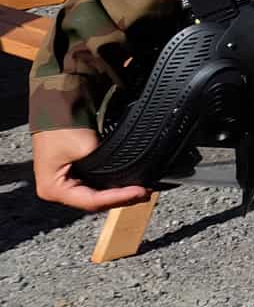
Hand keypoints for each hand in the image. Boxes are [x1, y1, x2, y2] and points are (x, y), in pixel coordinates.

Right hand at [32, 127, 149, 212]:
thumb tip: (130, 175)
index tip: (140, 191)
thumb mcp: (85, 148)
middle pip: (95, 201)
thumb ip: (104, 167)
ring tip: (143, 189)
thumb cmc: (62, 126)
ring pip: (98, 194)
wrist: (58, 104)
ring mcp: (67, 182)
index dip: (118, 198)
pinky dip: (114, 184)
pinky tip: (129, 182)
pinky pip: (97, 184)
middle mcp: (58, 189)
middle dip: (121, 198)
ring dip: (119, 192)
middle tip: (146, 193)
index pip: (91, 201)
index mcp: (53, 188)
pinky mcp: (76, 173)